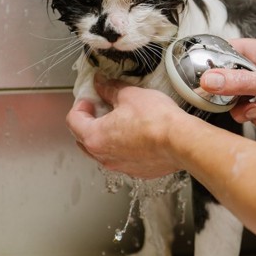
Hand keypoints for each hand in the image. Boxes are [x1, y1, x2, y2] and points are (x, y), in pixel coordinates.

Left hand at [66, 74, 186, 178]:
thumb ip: (110, 89)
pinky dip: (124, 148)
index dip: (80, 105)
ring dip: (106, 137)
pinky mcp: (138, 172)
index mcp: (95, 137)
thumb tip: (102, 84)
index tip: (89, 98)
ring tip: (121, 122)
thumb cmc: (156, 120)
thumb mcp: (129, 94)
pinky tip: (137, 136)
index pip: (73, 120)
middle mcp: (104, 157)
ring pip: (104, 152)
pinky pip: (123, 160)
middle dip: (89, 123)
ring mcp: (121, 167)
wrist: (181, 141)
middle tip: (100, 109)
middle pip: (84, 139)